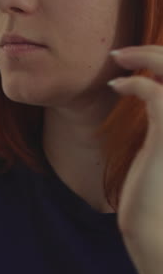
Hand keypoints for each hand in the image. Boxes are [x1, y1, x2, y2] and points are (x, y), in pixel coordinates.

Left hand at [109, 45, 162, 237]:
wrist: (153, 222)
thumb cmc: (153, 183)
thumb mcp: (159, 139)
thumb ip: (160, 114)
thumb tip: (149, 85)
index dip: (160, 57)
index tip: (133, 57)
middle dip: (151, 50)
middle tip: (120, 53)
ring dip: (143, 57)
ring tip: (116, 58)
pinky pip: (155, 93)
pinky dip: (133, 82)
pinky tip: (116, 87)